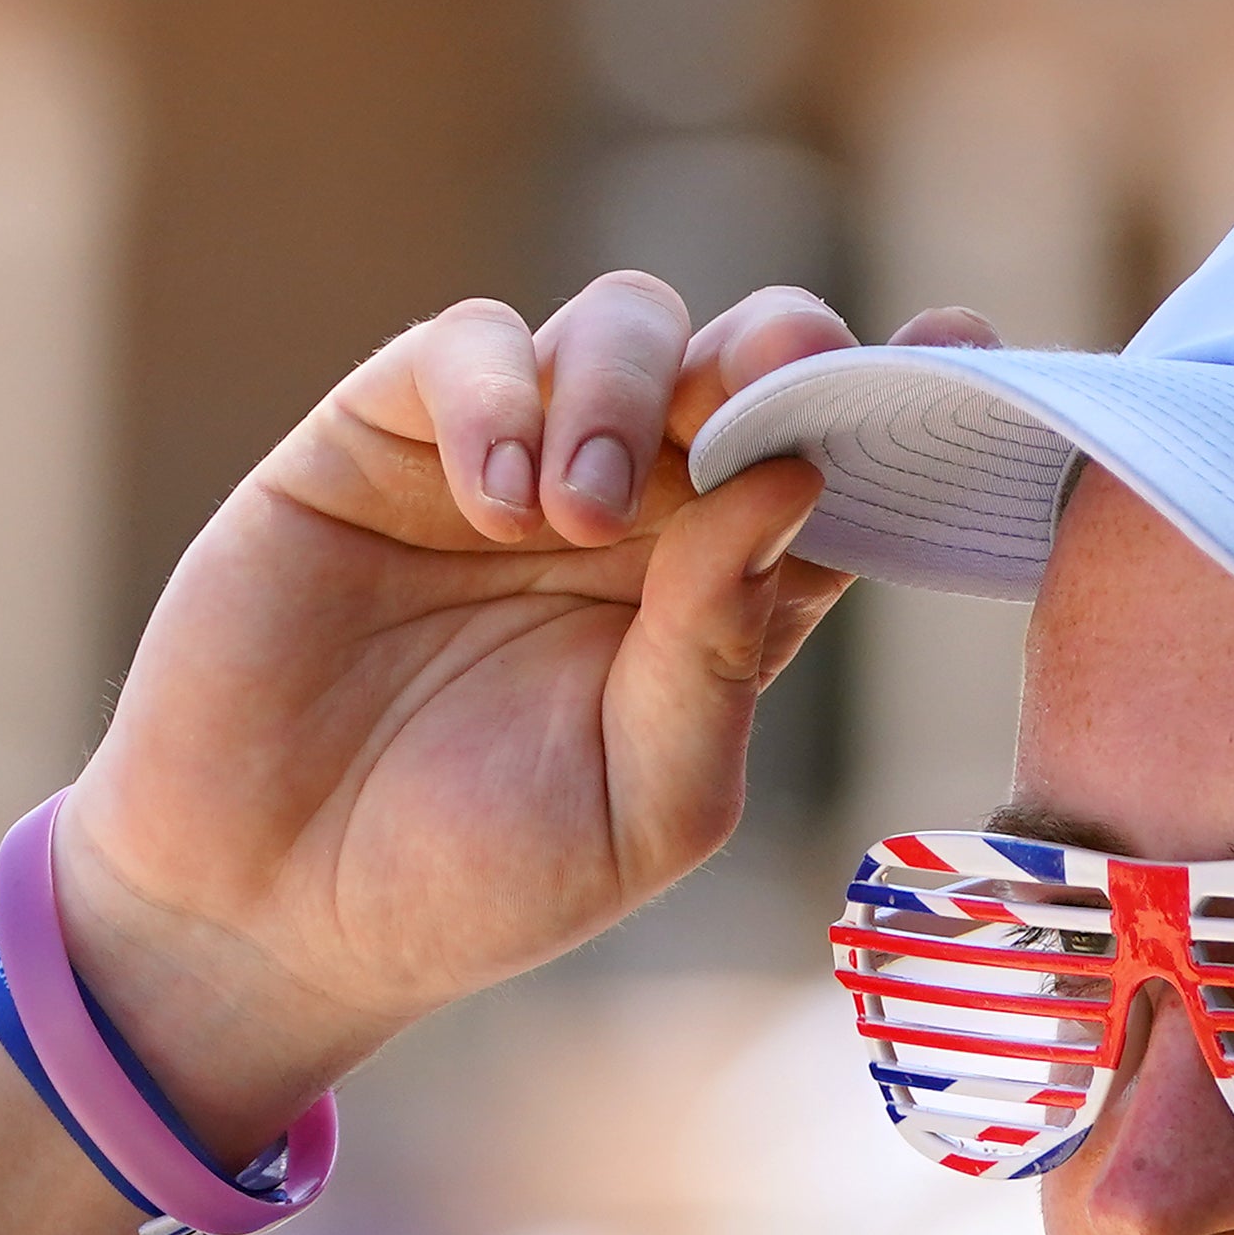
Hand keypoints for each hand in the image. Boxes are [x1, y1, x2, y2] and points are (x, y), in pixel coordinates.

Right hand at [58, 277, 997, 1145]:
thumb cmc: (475, 878)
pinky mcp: (383, 437)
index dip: (903, 401)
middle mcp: (633, 512)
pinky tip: (500, 491)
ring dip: (625, 386)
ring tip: (574, 511)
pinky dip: (501, 394)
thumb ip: (719, 657)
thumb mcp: (642, 807)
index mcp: (721, 600)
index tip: (963, 342)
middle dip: (776, 349)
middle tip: (774, 379)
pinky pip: (469, 348)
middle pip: (741, 367)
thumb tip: (790, 486)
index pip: (839, 472)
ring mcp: (512, 461)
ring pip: (618, 326)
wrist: (270, 908)